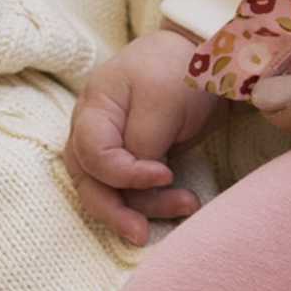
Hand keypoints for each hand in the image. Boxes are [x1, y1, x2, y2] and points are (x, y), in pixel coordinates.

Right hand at [65, 26, 218, 245]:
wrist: (200, 56)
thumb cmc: (176, 68)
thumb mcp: (161, 97)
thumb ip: (143, 139)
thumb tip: (137, 180)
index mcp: (94, 110)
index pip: (93, 156)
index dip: (124, 174)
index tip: (166, 174)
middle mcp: (92, 133)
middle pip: (89, 182)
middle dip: (115, 212)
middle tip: (143, 234)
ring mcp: (110, 148)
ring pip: (109, 191)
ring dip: (144, 207)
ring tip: (187, 206)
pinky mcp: (132, 160)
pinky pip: (130, 190)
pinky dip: (153, 201)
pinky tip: (183, 203)